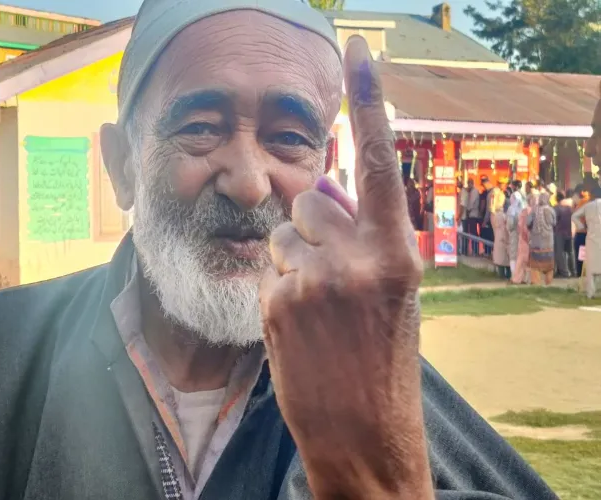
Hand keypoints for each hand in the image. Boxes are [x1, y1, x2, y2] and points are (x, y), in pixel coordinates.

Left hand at [259, 36, 431, 498]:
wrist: (362, 431)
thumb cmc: (380, 357)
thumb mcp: (392, 291)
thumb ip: (360, 234)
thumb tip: (320, 188)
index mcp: (399, 251)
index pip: (384, 162)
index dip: (371, 101)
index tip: (359, 48)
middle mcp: (358, 259)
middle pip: (309, 200)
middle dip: (311, 226)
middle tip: (327, 273)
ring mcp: (314, 282)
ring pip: (281, 235)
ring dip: (292, 261)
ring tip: (315, 307)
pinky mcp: (278, 305)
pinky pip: (266, 271)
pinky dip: (277, 291)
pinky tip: (298, 327)